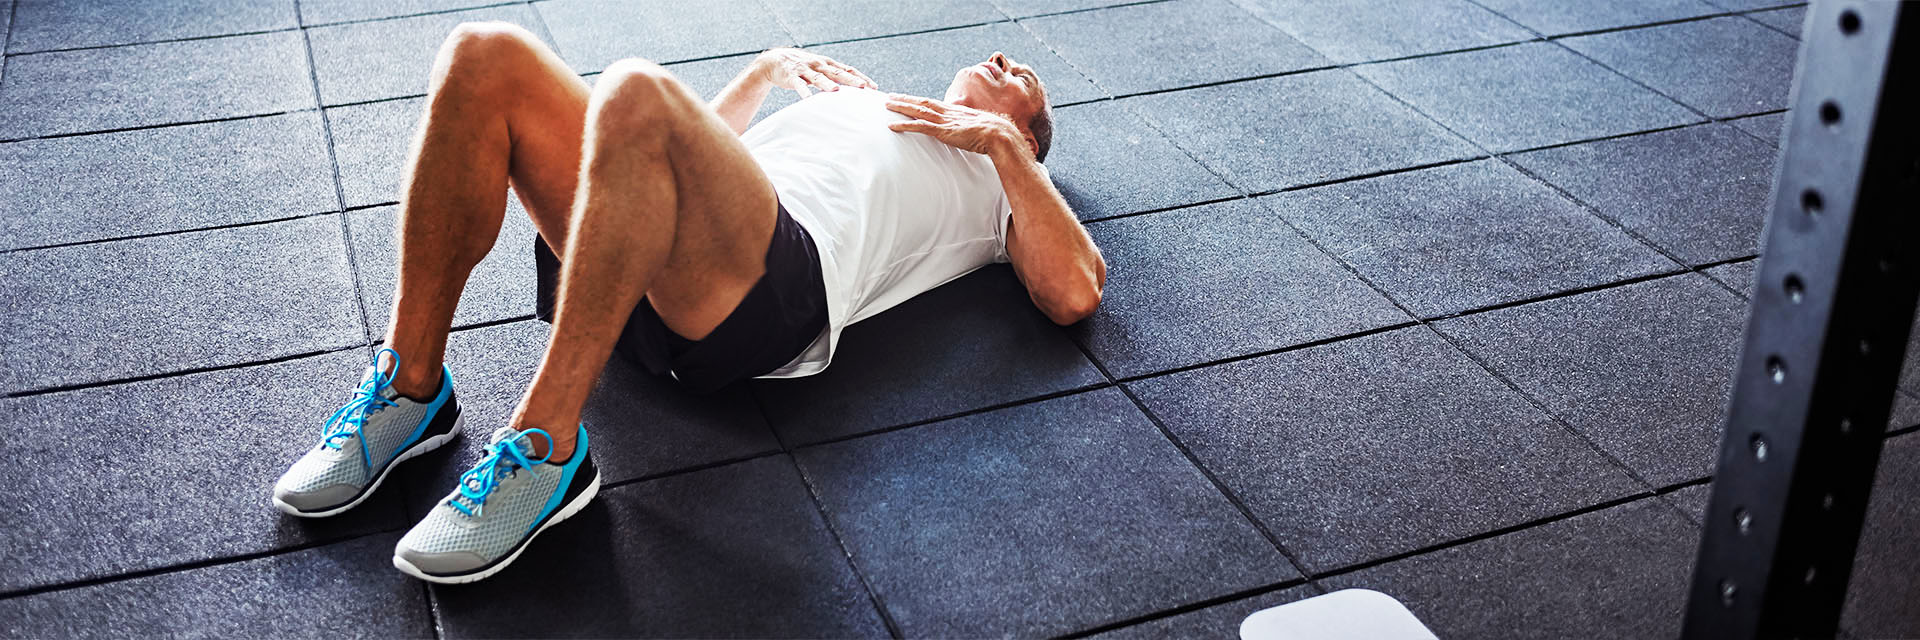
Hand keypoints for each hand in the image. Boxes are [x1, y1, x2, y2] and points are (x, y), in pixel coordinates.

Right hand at [756, 48, 875, 96]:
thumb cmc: (803, 68)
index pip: (848, 69)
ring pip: (818, 77)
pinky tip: (807, 98)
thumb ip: (834, 78)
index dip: (860, 77)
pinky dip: (803, 90)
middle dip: (850, 79)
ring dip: (827, 83)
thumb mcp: (820, 70)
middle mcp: (818, 64)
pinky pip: (798, 84)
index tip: (873, 87)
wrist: (775, 60)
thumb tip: (852, 90)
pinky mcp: (791, 75)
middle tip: (862, 87)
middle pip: (837, 72)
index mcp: (827, 64)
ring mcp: (805, 69)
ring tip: (836, 91)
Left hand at [884, 94, 1027, 157]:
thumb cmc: (992, 133)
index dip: (917, 100)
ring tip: (886, 105)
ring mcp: (945, 121)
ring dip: (900, 107)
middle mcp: (948, 112)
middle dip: (904, 99)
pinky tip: (892, 126)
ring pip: (918, 111)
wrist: (999, 135)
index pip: (932, 103)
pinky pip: (920, 127)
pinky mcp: (943, 131)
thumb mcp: (976, 128)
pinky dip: (904, 125)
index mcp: (955, 111)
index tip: (906, 98)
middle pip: (921, 103)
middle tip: (888, 97)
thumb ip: (967, 128)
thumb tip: (965, 131)